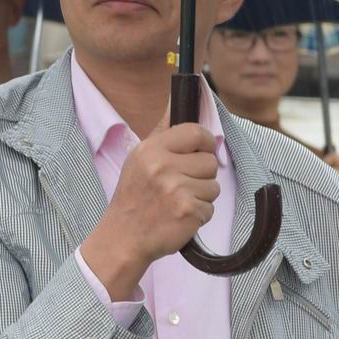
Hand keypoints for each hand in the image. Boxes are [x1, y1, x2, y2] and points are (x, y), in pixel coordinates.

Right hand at [81, 120, 221, 299]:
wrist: (123, 238)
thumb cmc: (134, 198)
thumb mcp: (139, 159)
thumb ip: (162, 132)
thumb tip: (176, 100)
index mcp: (151, 149)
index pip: (196, 132)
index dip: (205, 142)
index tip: (200, 153)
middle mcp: (163, 166)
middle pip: (210, 161)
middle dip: (201, 175)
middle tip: (180, 186)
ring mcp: (177, 189)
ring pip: (214, 185)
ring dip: (201, 196)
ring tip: (178, 202)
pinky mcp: (188, 211)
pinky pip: (211, 207)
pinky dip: (199, 215)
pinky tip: (180, 216)